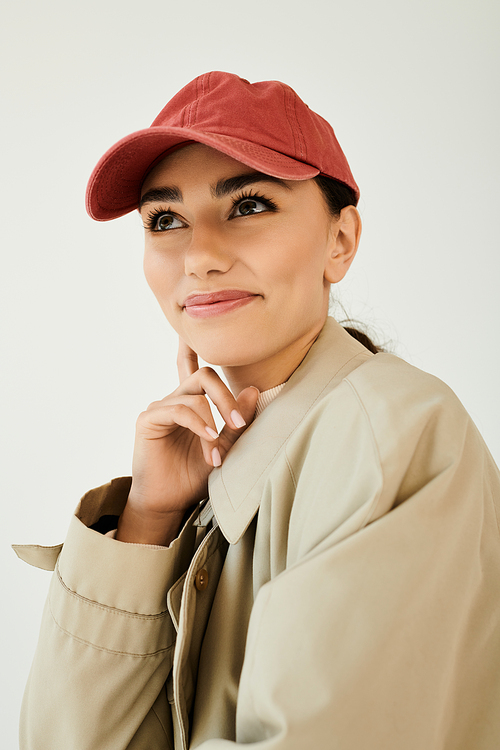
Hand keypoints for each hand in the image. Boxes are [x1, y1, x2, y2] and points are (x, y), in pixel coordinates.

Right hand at [116, 339, 258, 544]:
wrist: (168, 502)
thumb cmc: (193, 475)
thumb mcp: (224, 448)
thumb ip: (237, 422)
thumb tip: (254, 390)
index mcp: (191, 402)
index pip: (189, 365)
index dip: (189, 346)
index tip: (190, 327)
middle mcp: (175, 399)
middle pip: (204, 375)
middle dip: (227, 397)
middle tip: (240, 423)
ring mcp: (160, 407)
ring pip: (195, 395)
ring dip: (214, 422)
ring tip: (218, 451)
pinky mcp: (148, 419)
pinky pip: (179, 410)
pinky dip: (198, 424)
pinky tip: (207, 440)